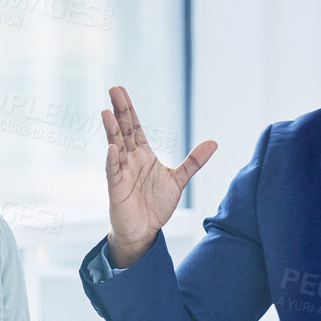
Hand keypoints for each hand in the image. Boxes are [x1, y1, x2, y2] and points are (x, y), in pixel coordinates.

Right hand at [102, 86, 216, 266]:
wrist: (145, 231)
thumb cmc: (156, 204)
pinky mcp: (117, 188)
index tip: (120, 91)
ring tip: (106, 113)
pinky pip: (113, 172)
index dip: (128, 109)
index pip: (134, 127)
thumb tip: (214, 142)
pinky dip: (112, 160)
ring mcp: (122, 172)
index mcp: (143, 154)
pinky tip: (112, 148)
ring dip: (112, 131)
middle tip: (114, 89)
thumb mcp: (178, 180)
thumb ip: (194, 161)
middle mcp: (130, 159)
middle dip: (120, 110)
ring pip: (116, 147)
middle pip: (124, 130)